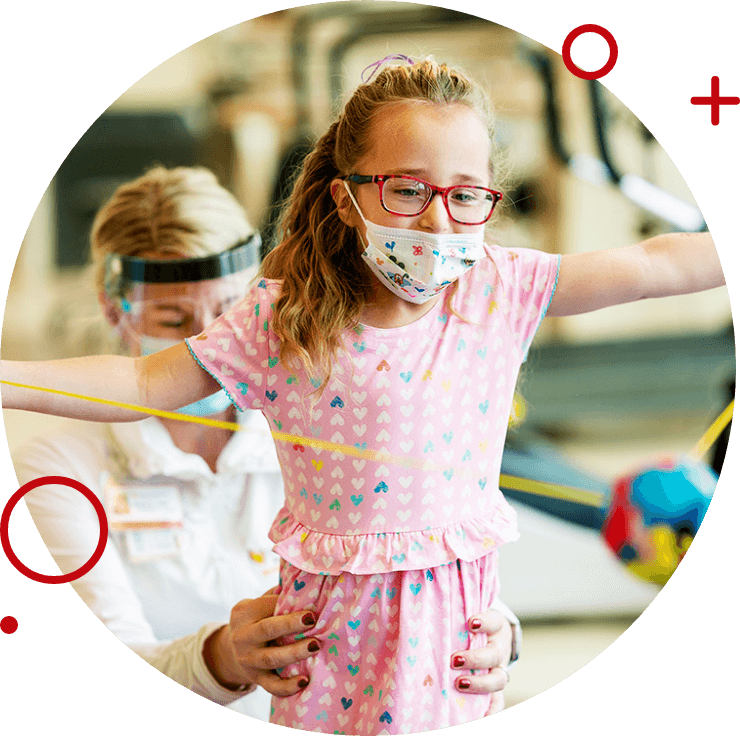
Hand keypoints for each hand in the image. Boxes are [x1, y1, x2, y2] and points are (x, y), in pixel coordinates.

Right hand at [204, 587, 320, 696]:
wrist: (232, 651)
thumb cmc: (257, 620)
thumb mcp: (257, 604)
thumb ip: (276, 594)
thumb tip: (304, 577)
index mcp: (244, 613)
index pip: (266, 606)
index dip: (287, 605)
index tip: (309, 604)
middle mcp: (242, 636)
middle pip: (267, 629)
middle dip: (290, 624)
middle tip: (313, 619)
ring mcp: (248, 660)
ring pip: (271, 658)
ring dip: (295, 652)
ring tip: (315, 646)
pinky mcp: (255, 678)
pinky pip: (272, 685)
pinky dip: (288, 686)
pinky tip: (305, 681)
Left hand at [450, 610, 513, 714]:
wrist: (485, 637)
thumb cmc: (464, 622)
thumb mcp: (463, 611)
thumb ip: (449, 608)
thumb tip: (416, 594)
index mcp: (494, 626)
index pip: (494, 621)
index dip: (485, 623)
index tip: (470, 623)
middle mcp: (498, 648)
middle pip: (494, 654)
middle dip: (476, 658)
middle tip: (455, 659)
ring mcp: (498, 670)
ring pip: (498, 679)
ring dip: (480, 684)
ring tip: (459, 683)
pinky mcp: (495, 690)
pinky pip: (497, 703)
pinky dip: (491, 710)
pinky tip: (480, 716)